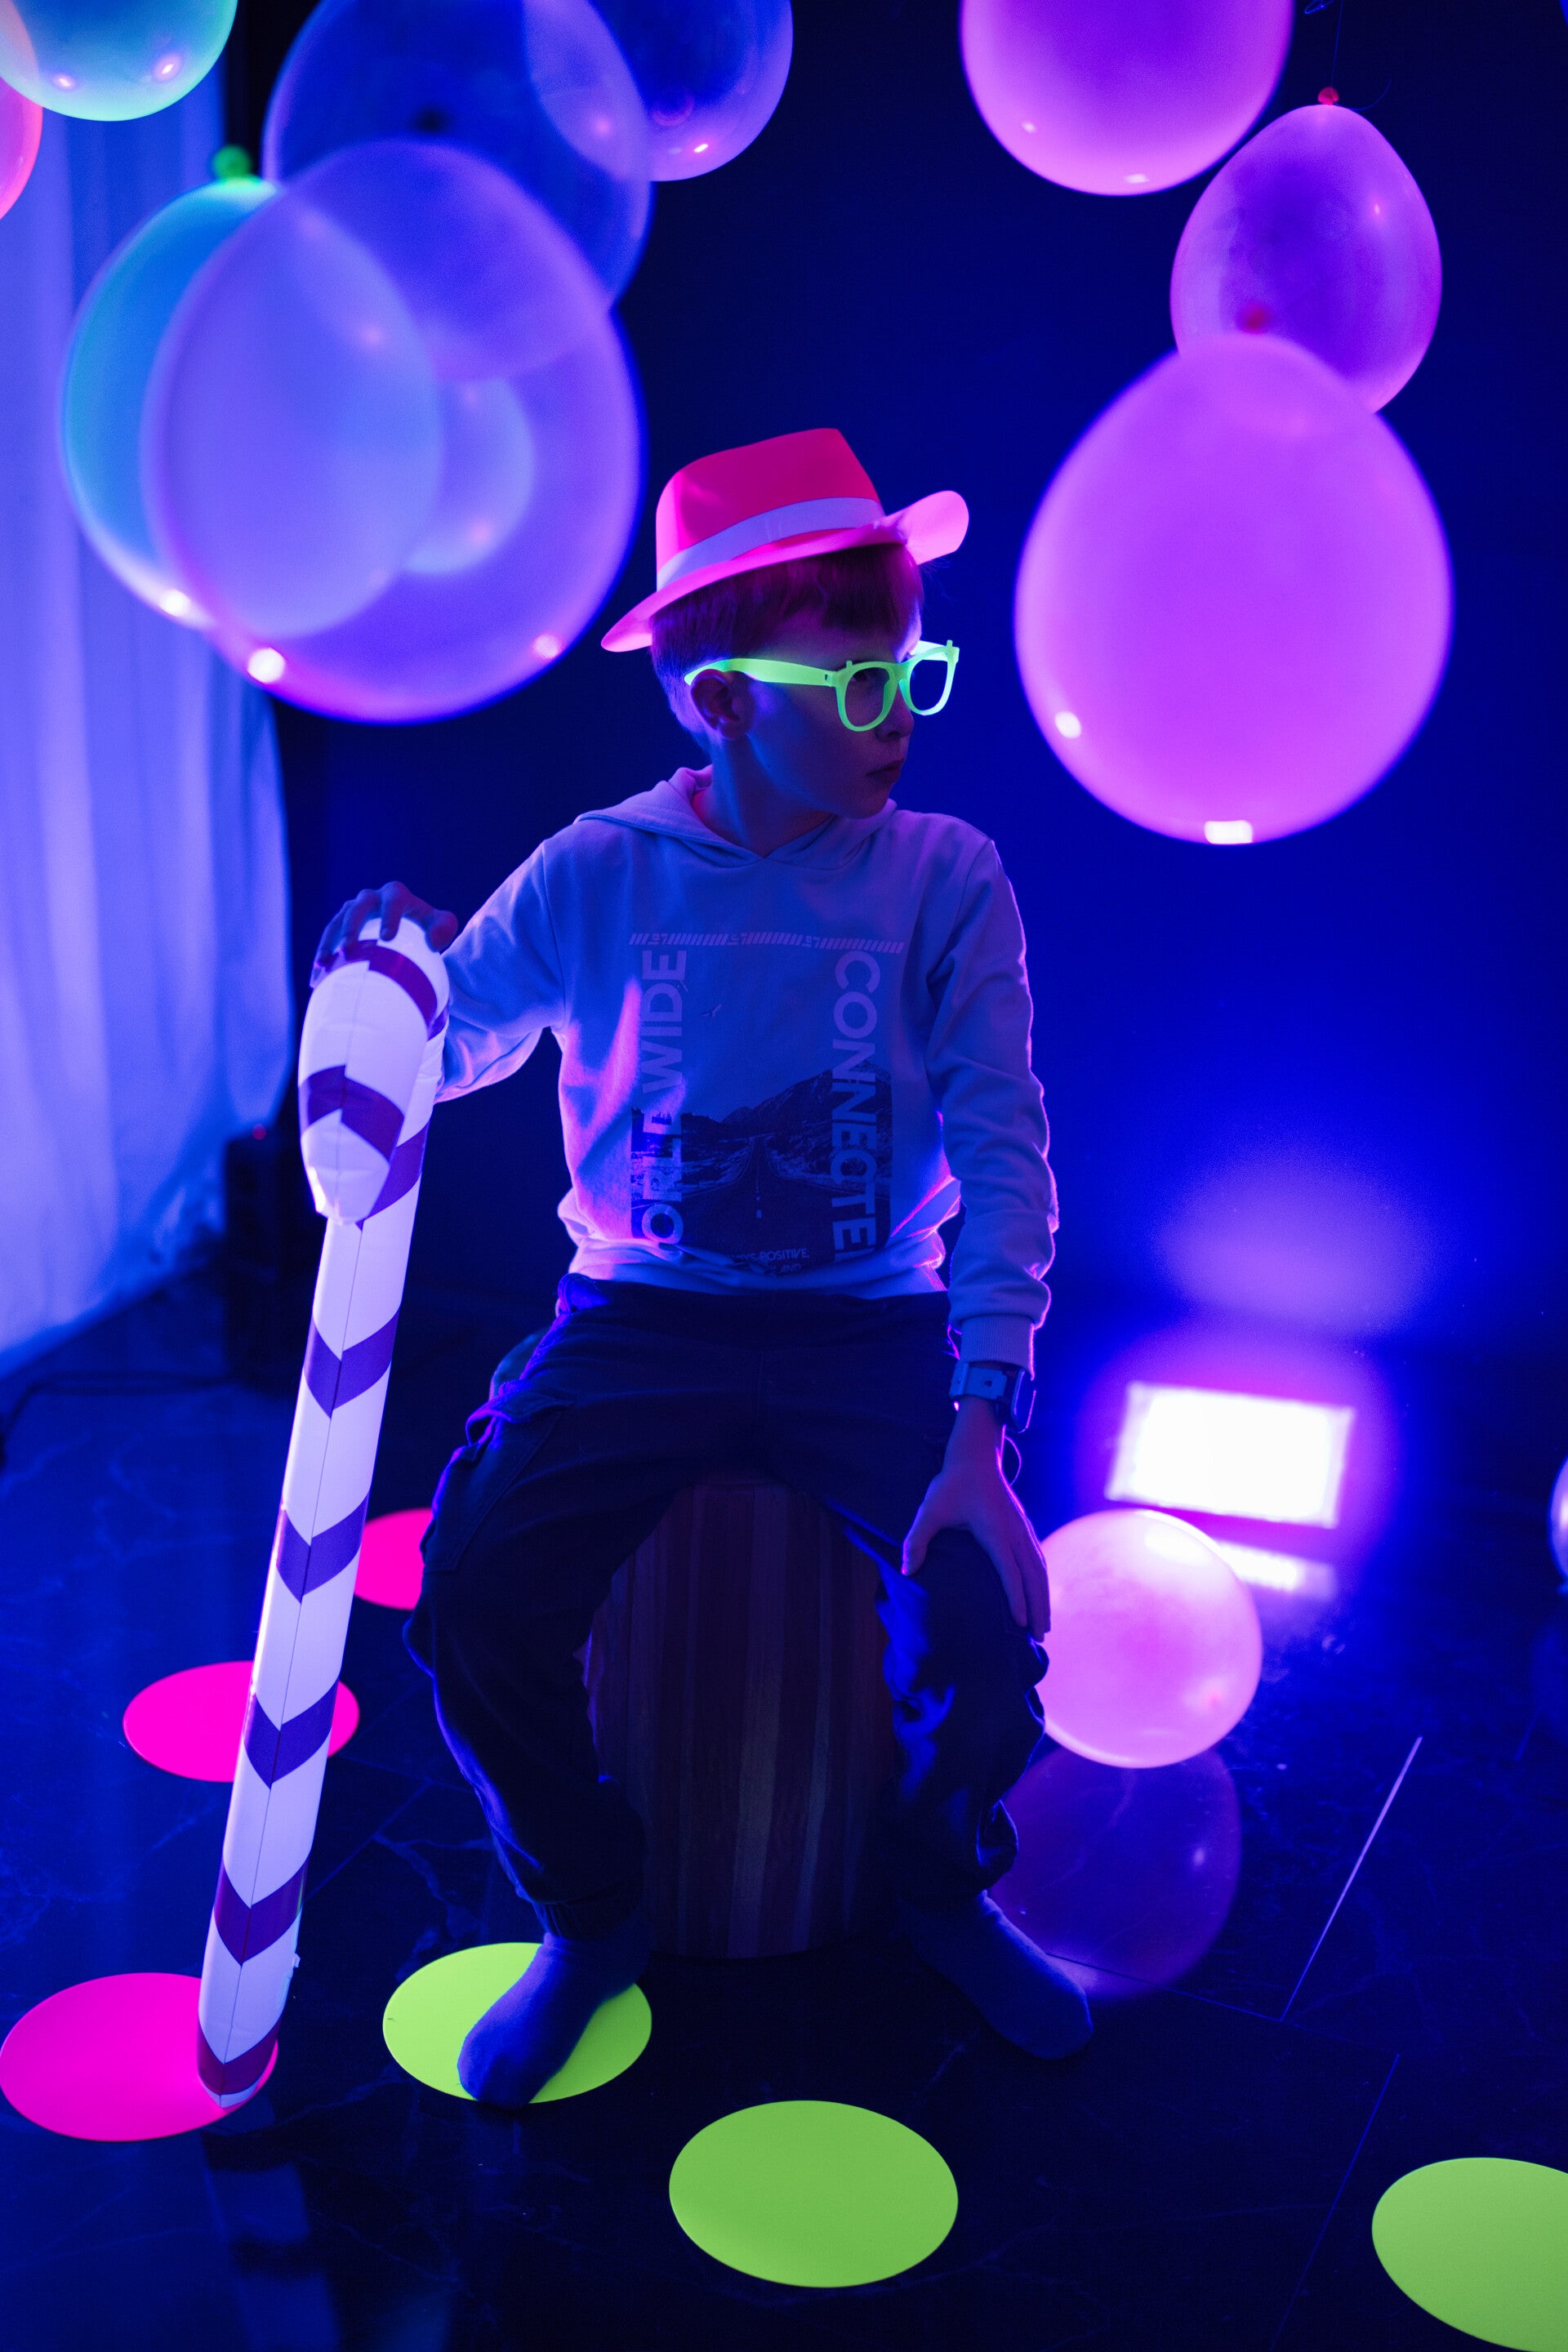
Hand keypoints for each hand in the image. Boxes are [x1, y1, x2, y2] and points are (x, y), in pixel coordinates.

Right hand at [312, 882, 458, 984]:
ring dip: (328, 942)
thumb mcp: (442, 925)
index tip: (388, 937)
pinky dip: (322, 957)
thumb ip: (444, 928)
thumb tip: (432, 943)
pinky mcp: (340, 925)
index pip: (393, 900)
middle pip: (357, 908)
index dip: (389, 916)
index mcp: (396, 894)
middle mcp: (371, 898)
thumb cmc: (427, 927)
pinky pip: (328, 938)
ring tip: (323, 964)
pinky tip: (316, 979)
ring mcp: (352, 910)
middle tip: (347, 950)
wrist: (408, 929)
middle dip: (351, 928)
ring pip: (336, 922)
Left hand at [902, 1395, 1050, 1640]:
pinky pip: (1038, 1559)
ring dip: (1044, 1598)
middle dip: (1038, 1608)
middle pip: (1033, 1577)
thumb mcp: (930, 1509)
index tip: (1021, 1624)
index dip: (1016, 1599)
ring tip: (1045, 1626)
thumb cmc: (951, 1483)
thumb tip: (906, 1570)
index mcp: (995, 1531)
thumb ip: (917, 1539)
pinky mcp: (1023, 1527)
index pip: (1009, 1571)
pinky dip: (1042, 1581)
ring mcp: (1022, 1529)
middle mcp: (1015, 1532)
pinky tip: (1042, 1595)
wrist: (976, 1455)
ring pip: (1040, 1569)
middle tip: (1039, 1637)